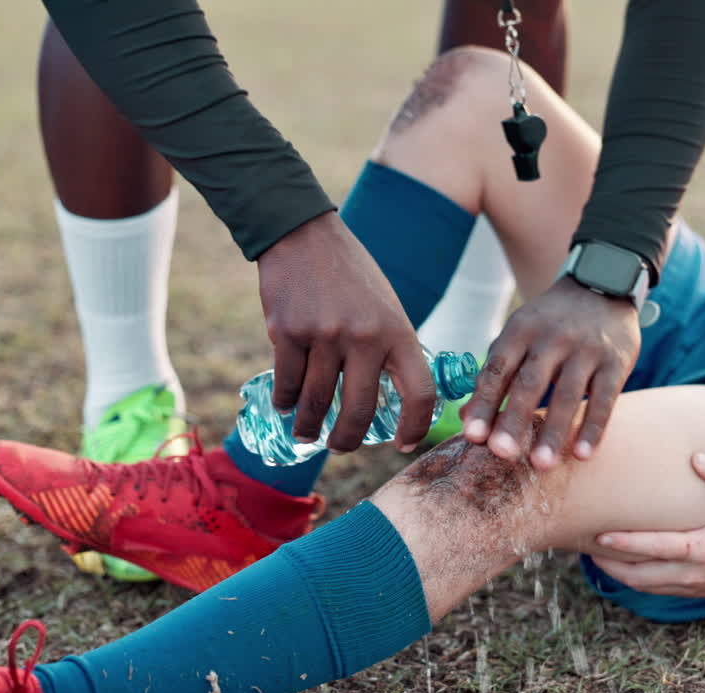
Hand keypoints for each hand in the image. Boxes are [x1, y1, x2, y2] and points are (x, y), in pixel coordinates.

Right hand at [257, 211, 435, 452]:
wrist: (303, 234)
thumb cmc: (350, 274)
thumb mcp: (386, 306)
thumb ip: (389, 347)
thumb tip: (389, 396)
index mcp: (397, 331)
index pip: (419, 392)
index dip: (415, 426)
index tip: (403, 444)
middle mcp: (364, 337)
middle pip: (359, 411)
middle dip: (348, 440)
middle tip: (342, 446)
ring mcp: (324, 336)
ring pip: (317, 403)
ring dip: (310, 426)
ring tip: (308, 432)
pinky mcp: (288, 333)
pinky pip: (287, 384)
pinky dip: (285, 401)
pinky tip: (285, 405)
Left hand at [460, 275, 640, 470]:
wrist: (602, 285)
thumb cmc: (550, 322)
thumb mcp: (519, 335)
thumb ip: (495, 374)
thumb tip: (466, 421)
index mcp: (520, 331)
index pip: (498, 369)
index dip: (484, 403)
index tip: (473, 436)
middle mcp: (552, 338)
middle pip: (530, 383)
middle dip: (515, 420)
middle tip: (502, 454)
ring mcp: (586, 349)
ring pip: (568, 395)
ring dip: (554, 432)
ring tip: (541, 465)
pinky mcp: (616, 361)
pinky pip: (605, 399)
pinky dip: (593, 429)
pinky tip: (582, 455)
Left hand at [591, 454, 704, 599]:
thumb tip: (696, 457)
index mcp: (703, 551)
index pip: (655, 549)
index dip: (625, 543)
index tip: (599, 536)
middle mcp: (694, 574)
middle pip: (639, 578)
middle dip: (609, 566)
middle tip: (585, 548)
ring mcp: (694, 587)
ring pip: (646, 587)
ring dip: (620, 575)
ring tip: (598, 557)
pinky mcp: (697, 593)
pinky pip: (658, 589)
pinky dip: (638, 579)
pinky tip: (627, 565)